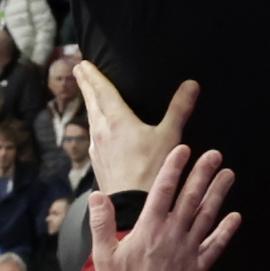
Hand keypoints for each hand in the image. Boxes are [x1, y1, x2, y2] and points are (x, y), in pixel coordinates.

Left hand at [69, 56, 195, 194]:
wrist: (132, 206)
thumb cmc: (152, 170)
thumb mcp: (170, 136)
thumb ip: (179, 109)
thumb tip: (191, 84)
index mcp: (117, 119)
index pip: (101, 91)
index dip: (93, 75)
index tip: (82, 64)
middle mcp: (101, 131)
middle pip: (91, 102)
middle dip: (85, 85)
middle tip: (78, 71)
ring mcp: (96, 149)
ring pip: (91, 119)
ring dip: (89, 105)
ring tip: (88, 96)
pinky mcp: (98, 164)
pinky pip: (93, 137)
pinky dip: (94, 125)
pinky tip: (97, 131)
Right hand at [91, 142, 239, 270]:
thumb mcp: (103, 254)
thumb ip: (100, 223)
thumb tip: (97, 196)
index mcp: (149, 229)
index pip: (163, 190)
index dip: (174, 168)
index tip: (183, 149)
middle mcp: (172, 235)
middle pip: (191, 198)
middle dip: (203, 173)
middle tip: (215, 154)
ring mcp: (188, 251)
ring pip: (207, 216)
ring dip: (219, 194)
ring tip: (229, 175)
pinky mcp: (198, 268)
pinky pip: (216, 246)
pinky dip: (226, 231)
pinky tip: (235, 217)